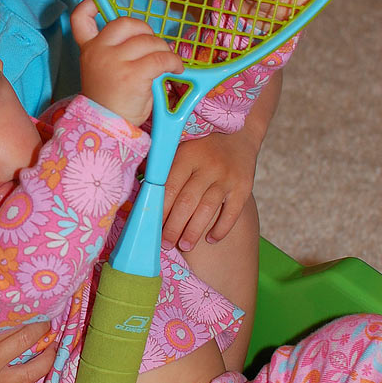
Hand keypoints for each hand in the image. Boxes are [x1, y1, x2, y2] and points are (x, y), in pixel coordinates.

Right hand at [72, 0, 183, 124]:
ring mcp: (115, 62)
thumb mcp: (103, 72)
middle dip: (146, 31)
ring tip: (166, 65)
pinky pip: (162, 58)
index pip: (80, 19)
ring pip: (150, 41)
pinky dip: (174, 62)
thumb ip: (114, 52)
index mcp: (89, 50)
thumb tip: (147, 39)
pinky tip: (175, 70)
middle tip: (153, 48)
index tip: (96, 3)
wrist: (106, 129)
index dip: (89, 6)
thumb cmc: (110, 102)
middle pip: (127, 23)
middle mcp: (99, 51)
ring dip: (164, 50)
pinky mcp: (133, 74)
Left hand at [162, 131, 257, 250]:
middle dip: (173, 227)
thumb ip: (161, 167)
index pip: (169, 187)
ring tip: (184, 246)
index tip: (151, 227)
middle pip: (186, 202)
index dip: (159, 210)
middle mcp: (207, 165)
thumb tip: (138, 192)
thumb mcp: (180, 148)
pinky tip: (211, 240)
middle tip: (165, 244)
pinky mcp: (244, 187)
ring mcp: (227, 177)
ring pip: (207, 210)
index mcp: (187, 155)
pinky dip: (221, 229)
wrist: (239, 135)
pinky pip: (232, 213)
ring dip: (193, 232)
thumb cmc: (201, 147)